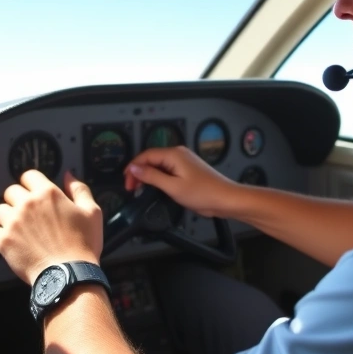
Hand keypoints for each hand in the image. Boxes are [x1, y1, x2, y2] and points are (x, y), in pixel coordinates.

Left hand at [0, 170, 102, 283]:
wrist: (69, 275)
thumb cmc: (82, 246)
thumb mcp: (92, 212)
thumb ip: (79, 189)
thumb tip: (69, 176)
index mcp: (48, 194)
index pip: (29, 175)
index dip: (31, 183)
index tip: (33, 191)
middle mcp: (27, 204)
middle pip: (11, 191)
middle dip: (18, 199)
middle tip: (27, 212)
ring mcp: (13, 222)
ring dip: (6, 216)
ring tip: (17, 227)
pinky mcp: (4, 241)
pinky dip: (1, 235)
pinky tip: (14, 241)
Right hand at [124, 146, 241, 217]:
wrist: (226, 199)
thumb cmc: (203, 193)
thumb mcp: (172, 187)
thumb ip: (151, 176)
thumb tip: (134, 167)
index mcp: (174, 154)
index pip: (146, 156)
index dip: (133, 168)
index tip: (126, 182)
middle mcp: (178, 154)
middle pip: (151, 159)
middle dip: (139, 172)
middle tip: (131, 188)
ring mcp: (184, 161)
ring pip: (159, 165)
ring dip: (148, 176)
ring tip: (140, 189)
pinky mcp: (187, 170)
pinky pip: (168, 170)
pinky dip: (158, 178)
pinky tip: (155, 188)